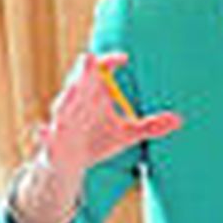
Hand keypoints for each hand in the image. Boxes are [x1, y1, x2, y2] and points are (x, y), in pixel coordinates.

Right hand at [41, 51, 180, 180]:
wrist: (68, 163)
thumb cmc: (96, 140)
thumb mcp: (126, 134)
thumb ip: (150, 126)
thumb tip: (180, 119)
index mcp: (92, 95)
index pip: (99, 73)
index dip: (109, 63)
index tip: (124, 58)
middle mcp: (76, 104)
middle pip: (79, 84)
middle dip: (83, 73)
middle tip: (88, 58)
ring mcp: (62, 123)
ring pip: (62, 108)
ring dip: (66, 100)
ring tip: (71, 92)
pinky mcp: (52, 141)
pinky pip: (47, 136)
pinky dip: (44, 133)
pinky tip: (42, 131)